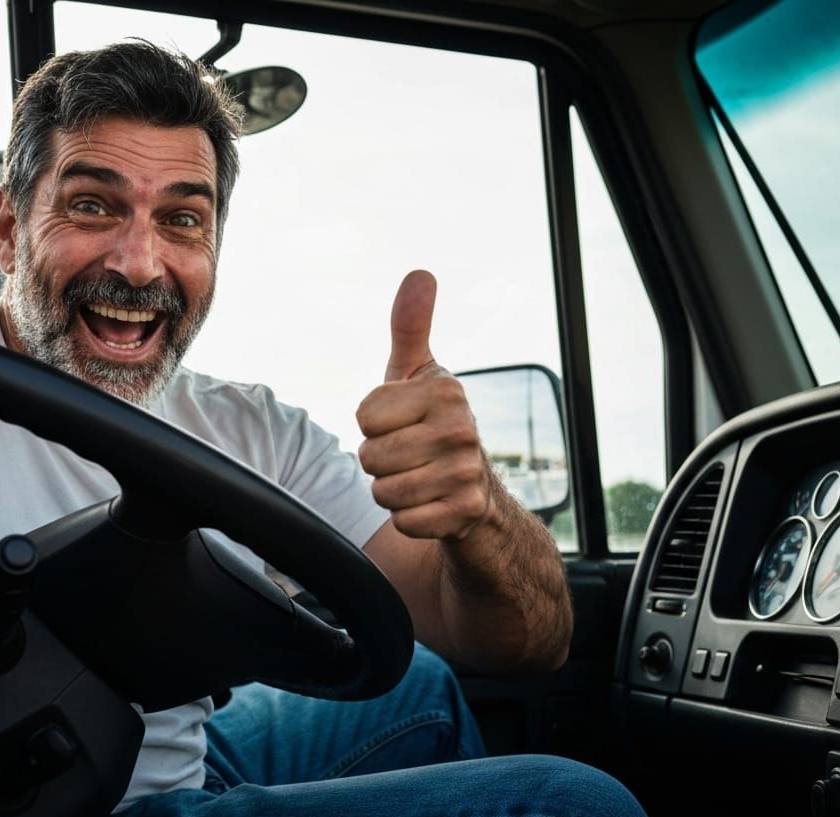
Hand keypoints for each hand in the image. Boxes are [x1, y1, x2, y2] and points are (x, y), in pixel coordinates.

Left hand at [356, 270, 491, 540]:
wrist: (476, 493)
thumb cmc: (431, 425)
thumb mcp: (416, 375)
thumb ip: (410, 327)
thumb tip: (420, 273)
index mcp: (445, 390)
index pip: (363, 417)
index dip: (373, 425)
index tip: (401, 424)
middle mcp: (462, 427)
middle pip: (369, 457)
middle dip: (379, 463)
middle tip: (409, 456)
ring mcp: (466, 472)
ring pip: (383, 491)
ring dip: (391, 491)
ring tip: (417, 478)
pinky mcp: (465, 513)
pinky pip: (403, 521)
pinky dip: (409, 519)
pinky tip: (430, 505)